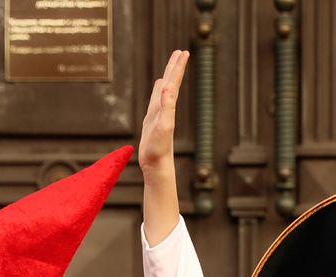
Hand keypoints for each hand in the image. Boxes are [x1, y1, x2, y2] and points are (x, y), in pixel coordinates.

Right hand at [138, 50, 187, 175]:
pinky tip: (160, 88)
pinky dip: (158, 92)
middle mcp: (165, 108)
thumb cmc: (159, 149)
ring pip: (164, 91)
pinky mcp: (153, 121)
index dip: (177, 67)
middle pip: (170, 83)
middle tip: (180, 52)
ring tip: (170, 67)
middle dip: (174, 67)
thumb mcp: (163, 126)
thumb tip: (167, 87)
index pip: (173, 82)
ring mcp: (159, 114)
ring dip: (167, 77)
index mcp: (168, 107)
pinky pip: (156, 101)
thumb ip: (166, 107)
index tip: (183, 52)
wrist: (157, 166)